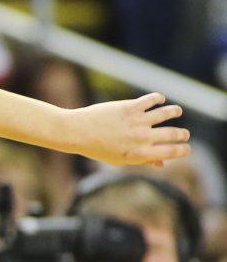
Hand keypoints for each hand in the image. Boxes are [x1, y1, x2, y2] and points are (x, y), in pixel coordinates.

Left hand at [64, 93, 189, 166]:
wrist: (76, 132)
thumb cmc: (97, 148)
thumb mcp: (119, 160)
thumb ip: (142, 161)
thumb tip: (162, 163)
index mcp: (140, 154)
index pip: (172, 152)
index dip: (183, 150)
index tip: (186, 147)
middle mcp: (142, 138)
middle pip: (173, 134)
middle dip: (182, 134)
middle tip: (184, 133)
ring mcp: (137, 122)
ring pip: (167, 113)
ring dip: (175, 111)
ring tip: (176, 111)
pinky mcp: (130, 107)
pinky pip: (152, 100)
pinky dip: (159, 98)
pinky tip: (160, 99)